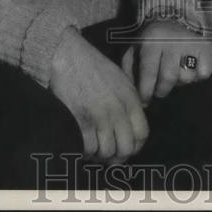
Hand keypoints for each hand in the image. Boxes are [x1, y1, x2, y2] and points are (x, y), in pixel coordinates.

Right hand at [49, 27, 148, 163]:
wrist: (69, 56)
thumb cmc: (93, 67)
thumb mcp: (121, 79)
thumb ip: (129, 101)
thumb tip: (133, 124)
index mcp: (130, 98)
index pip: (142, 134)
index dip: (135, 146)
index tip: (126, 149)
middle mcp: (118, 109)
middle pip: (126, 148)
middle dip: (118, 155)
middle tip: (109, 155)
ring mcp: (99, 115)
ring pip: (107, 151)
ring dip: (100, 154)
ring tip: (94, 149)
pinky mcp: (80, 120)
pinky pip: (88, 148)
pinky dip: (85, 151)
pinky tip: (83, 145)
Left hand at [120, 19, 211, 105]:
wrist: (171, 19)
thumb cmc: (150, 42)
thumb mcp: (134, 51)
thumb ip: (130, 72)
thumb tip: (137, 98)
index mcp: (151, 41)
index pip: (149, 71)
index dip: (146, 91)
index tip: (145, 101)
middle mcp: (172, 41)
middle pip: (169, 78)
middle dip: (162, 90)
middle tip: (159, 89)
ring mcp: (190, 44)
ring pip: (187, 77)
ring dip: (179, 82)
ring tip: (174, 72)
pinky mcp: (205, 47)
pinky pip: (204, 74)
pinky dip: (197, 76)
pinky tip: (189, 68)